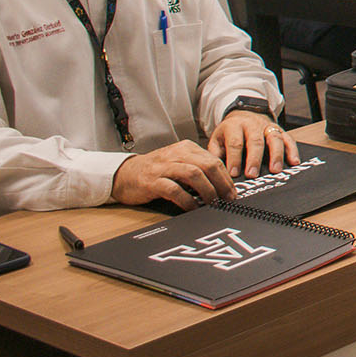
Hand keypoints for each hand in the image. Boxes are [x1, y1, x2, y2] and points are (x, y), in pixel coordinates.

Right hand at [111, 140, 235, 209]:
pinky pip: (174, 189)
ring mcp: (163, 167)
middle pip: (208, 165)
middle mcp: (176, 154)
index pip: (214, 160)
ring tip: (214, 202)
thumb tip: (221, 185)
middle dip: (222, 183)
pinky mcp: (152, 181)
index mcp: (186, 148)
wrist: (123, 174)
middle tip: (228, 198)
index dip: (226, 177)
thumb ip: (197, 169)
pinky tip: (192, 208)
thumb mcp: (178, 163)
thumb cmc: (155, 171)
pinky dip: (186, 199)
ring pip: (194, 174)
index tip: (233, 192)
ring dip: (207, 190)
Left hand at [207, 111, 299, 179]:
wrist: (244, 114)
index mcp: (234, 126)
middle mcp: (252, 125)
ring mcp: (268, 126)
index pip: (235, 142)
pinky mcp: (280, 130)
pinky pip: (289, 138)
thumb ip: (215, 154)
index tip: (233, 174)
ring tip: (275, 170)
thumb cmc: (230, 132)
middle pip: (255, 141)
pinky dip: (292, 150)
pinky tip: (294, 161)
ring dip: (276, 155)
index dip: (234, 159)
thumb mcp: (217, 139)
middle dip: (254, 159)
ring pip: (274, 138)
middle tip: (252, 175)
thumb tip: (215, 172)